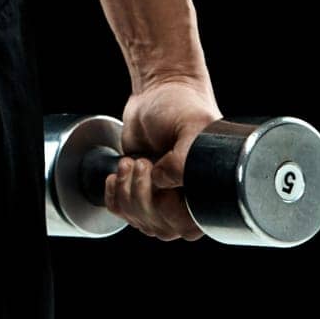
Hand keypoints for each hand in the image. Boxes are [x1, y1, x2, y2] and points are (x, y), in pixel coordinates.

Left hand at [103, 77, 223, 240]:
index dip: (166, 208)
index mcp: (207, 193)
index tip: (158, 175)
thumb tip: (162, 184)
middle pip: (159, 228)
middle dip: (141, 196)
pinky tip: (118, 172)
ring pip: (138, 221)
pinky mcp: (137, 190)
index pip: (186, 226)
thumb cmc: (182, 106)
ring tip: (131, 161)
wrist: (159, 90)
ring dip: (126, 190)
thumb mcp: (191, 126)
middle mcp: (186, 201)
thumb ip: (184, 159)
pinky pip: (121, 212)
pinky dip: (113, 193)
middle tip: (142, 163)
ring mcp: (160, 198)